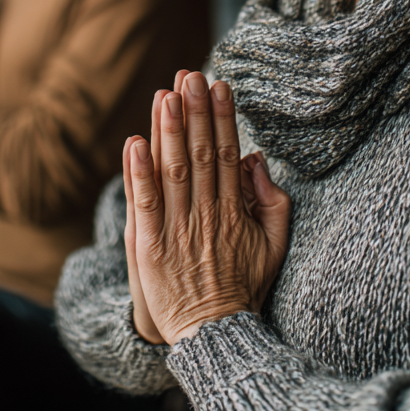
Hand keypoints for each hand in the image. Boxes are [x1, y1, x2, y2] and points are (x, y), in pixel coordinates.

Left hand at [123, 71, 290, 345]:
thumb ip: (273, 202)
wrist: (214, 335)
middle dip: (194, 112)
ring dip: (167, 131)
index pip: (225, 153)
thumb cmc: (244, 286)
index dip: (221, 117)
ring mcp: (176, 230)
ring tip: (165, 95)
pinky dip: (138, 173)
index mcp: (234, 211)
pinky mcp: (149, 248)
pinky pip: (144, 204)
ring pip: (172, 172)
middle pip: (198, 154)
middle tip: (190, 75)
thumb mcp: (274, 246)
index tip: (218, 85)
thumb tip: (256, 158)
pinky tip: (134, 143)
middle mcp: (205, 214)